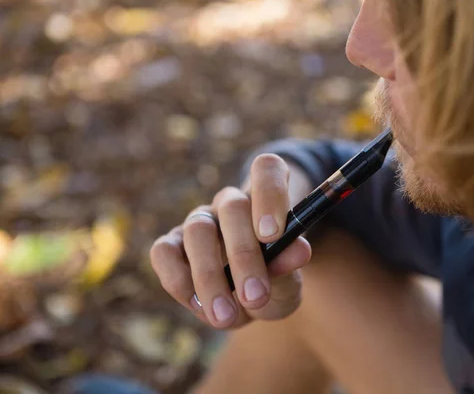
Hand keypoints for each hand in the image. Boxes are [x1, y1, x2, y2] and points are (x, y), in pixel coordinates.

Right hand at [150, 154, 312, 328]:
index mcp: (266, 199)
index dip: (270, 194)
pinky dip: (179, 281)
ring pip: (197, 230)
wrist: (247, 302)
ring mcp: (199, 222)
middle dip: (244, 255)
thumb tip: (299, 250)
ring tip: (226, 316)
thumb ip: (290, 265)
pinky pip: (164, 252)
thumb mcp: (289, 281)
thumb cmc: (273, 284)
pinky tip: (199, 305)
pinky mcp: (170, 246)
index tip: (273, 235)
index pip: (267, 169)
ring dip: (210, 276)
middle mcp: (231, 204)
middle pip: (232, 206)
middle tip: (256, 296)